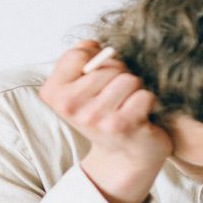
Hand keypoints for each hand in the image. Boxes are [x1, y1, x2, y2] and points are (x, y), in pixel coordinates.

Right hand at [38, 41, 172, 202]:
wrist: (123, 158)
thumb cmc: (105, 116)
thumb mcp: (83, 88)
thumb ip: (83, 60)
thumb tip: (90, 44)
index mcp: (54, 93)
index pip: (78, 54)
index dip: (96, 60)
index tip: (99, 80)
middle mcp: (71, 106)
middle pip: (108, 66)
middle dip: (119, 76)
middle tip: (116, 99)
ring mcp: (96, 117)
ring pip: (128, 79)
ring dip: (135, 90)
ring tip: (128, 107)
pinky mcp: (122, 125)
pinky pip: (144, 95)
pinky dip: (148, 103)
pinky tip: (139, 118)